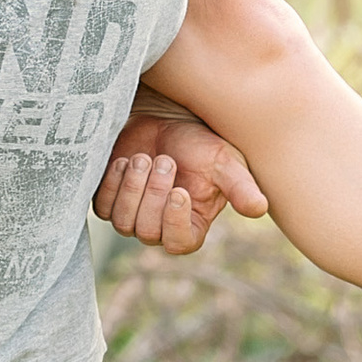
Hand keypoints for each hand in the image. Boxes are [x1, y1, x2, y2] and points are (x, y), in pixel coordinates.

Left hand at [92, 109, 268, 255]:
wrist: (164, 117)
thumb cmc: (199, 141)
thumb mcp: (224, 161)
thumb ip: (241, 186)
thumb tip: (258, 208)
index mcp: (191, 224)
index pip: (180, 243)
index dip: (175, 223)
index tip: (179, 191)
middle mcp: (159, 227)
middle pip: (147, 231)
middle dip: (154, 193)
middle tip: (165, 160)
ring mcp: (131, 216)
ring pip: (123, 222)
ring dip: (133, 188)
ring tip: (145, 158)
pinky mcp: (109, 201)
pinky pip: (103, 207)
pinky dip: (113, 183)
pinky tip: (124, 161)